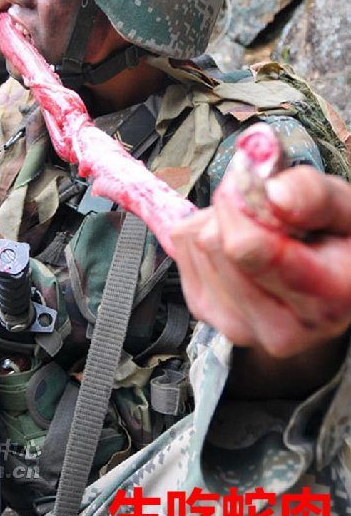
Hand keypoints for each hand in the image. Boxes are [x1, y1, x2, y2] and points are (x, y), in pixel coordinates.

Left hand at [170, 167, 350, 361]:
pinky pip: (181, 250)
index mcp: (324, 299)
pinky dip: (201, 234)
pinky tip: (235, 243)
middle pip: (215, 244)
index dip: (243, 206)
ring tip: (255, 229)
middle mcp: (281, 327)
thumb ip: (314, 195)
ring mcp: (238, 326)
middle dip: (233, 211)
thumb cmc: (338, 242)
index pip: (247, 249)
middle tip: (262, 209)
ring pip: (195, 245)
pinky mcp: (206, 313)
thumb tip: (274, 196)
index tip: (259, 187)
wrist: (330, 281)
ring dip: (217, 222)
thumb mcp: (346, 208)